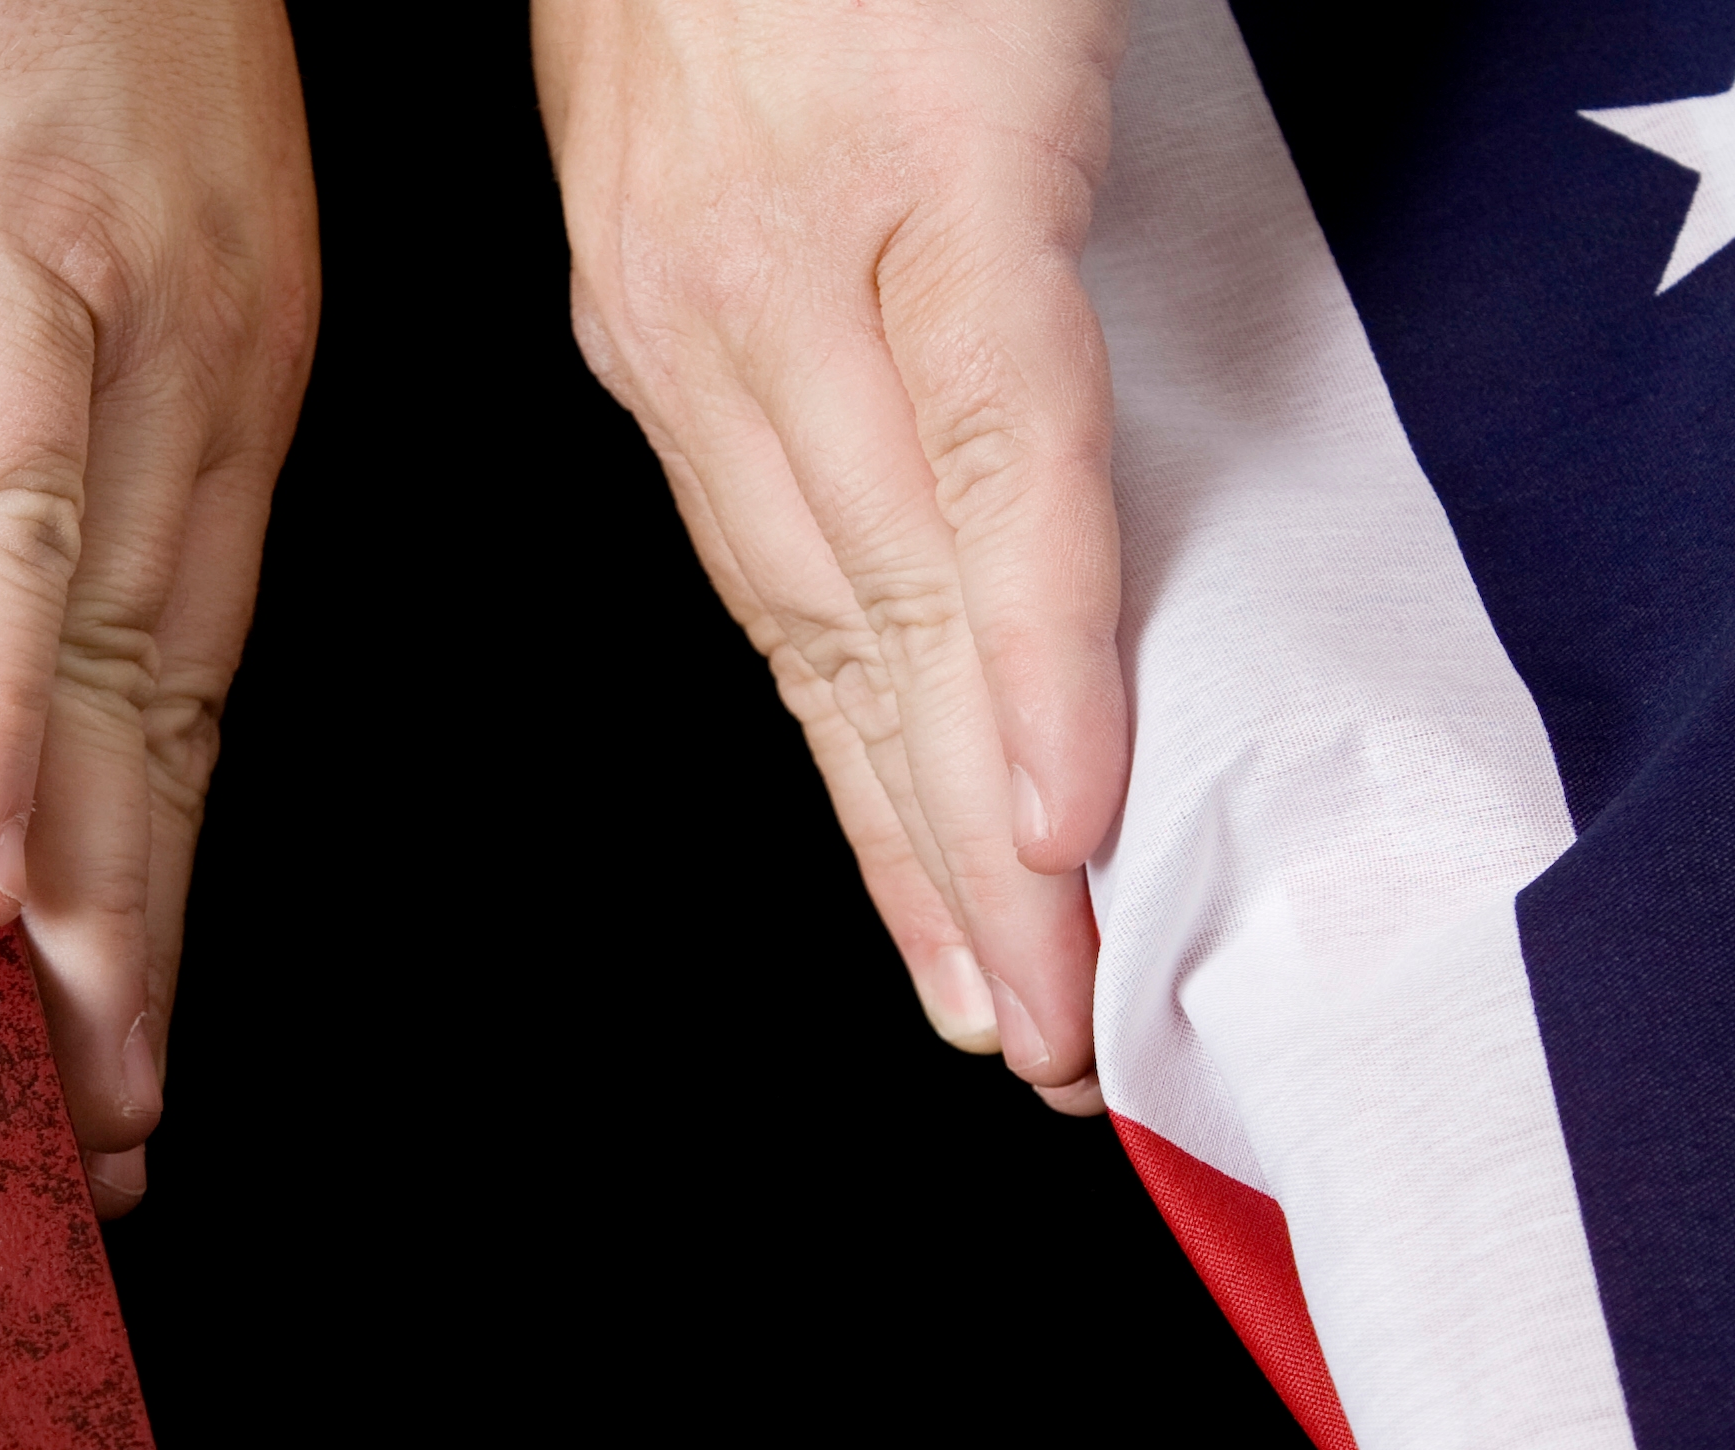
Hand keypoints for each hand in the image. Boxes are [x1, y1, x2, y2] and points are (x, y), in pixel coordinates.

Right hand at [0, 0, 320, 1213]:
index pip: (195, 664)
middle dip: (145, 942)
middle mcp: (216, 359)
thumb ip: (6, 365)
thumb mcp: (25, 185)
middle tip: (106, 1143)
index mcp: (224, 358)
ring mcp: (125, 302)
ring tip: (68, 1086)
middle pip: (177, 707)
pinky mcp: (4, 235)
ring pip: (117, 652)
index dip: (166, 864)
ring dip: (96, 890)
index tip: (131, 1033)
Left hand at [534, 0, 1125, 1110]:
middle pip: (832, 648)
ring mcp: (815, 257)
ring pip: (901, 602)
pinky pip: (1003, 460)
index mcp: (662, 316)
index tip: (944, 947)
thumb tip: (903, 451)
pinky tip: (1071, 804)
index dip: (867, 800)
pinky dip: (1042, 642)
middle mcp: (702, 322)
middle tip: (1023, 1043)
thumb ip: (811, 296)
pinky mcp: (952, 178)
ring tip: (1056, 997)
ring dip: (983, 827)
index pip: (776, 610)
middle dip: (929, 868)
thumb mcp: (733, 122)